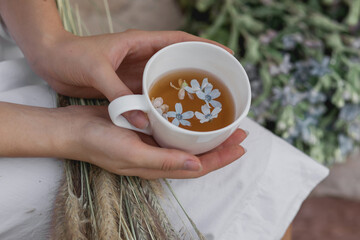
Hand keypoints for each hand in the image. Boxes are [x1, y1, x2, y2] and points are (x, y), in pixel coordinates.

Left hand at [29, 30, 232, 128]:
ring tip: (202, 103)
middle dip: (198, 70)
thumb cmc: (70, 56)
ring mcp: (135, 71)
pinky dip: (162, 102)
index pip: (179, 40)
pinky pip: (150, 93)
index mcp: (140, 43)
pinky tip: (172, 114)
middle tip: (218, 85)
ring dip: (182, 89)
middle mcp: (142, 56)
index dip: (203, 46)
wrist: (51, 60)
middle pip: (177, 61)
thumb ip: (118, 96)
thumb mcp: (96, 72)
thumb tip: (141, 122)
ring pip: (166, 79)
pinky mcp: (127, 85)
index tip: (224, 54)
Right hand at [61, 105, 246, 178]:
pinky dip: (188, 123)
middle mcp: (159, 156)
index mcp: (158, 166)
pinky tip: (193, 112)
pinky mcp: (146, 129)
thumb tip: (197, 167)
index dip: (222, 158)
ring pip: (187, 141)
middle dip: (221, 145)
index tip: (242, 146)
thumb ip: (163, 162)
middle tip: (240, 130)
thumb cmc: (98, 142)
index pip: (198, 167)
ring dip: (207, 133)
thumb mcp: (131, 154)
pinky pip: (173, 128)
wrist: (74, 129)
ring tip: (224, 121)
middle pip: (198, 154)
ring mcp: (153, 143)